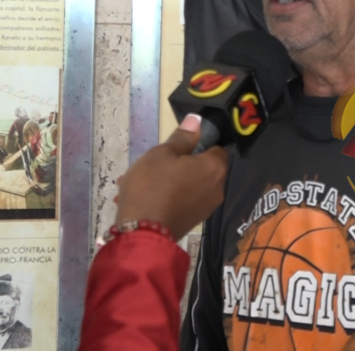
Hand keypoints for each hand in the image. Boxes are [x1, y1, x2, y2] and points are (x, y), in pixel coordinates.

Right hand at [113, 114, 228, 240]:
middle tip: (152, 163)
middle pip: (201, 167)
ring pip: (188, 184)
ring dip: (167, 180)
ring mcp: (206, 207)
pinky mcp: (192, 221)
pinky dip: (167, 195)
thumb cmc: (152, 186)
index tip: (176, 146)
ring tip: (137, 181)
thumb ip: (182, 137)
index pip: (216, 147)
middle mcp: (217, 188)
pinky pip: (182, 200)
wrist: (142, 234)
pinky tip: (142, 197)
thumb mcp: (162, 154)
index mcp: (214, 168)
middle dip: (178, 163)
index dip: (198, 143)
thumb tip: (197, 120)